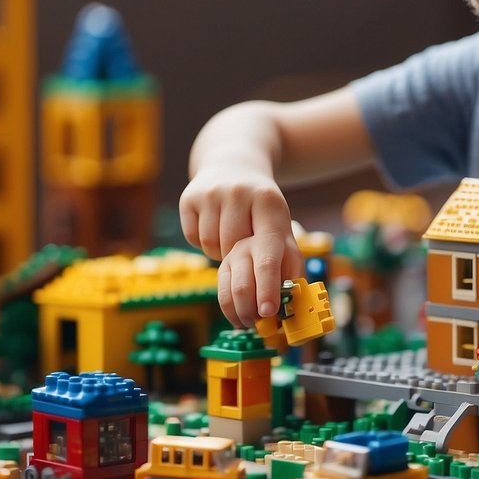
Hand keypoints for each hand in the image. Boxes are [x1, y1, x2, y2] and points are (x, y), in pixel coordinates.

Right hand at [179, 167, 302, 326]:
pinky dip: (203, 242)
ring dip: (221, 253)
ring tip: (232, 237)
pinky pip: (193, 239)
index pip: (268, 254)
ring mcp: (212, 193)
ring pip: (212, 248)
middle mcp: (241, 194)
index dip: (267, 286)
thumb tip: (289, 302)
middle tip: (245, 272)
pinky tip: (216, 226)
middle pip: (233, 254)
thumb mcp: (281, 227)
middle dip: (239, 272)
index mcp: (271, 205)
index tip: (267, 312)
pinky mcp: (189, 197)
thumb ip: (289, 262)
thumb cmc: (262, 210)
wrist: (233, 166)